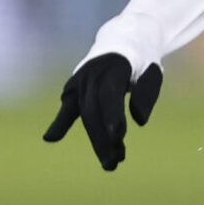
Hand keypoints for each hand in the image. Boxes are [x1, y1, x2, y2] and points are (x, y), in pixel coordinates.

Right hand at [42, 53, 164, 170]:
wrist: (121, 41)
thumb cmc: (141, 62)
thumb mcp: (152, 72)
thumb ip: (146, 94)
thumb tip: (139, 121)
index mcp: (115, 66)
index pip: (110, 94)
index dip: (113, 115)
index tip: (118, 137)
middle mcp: (93, 73)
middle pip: (95, 110)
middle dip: (104, 139)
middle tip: (114, 163)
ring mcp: (81, 81)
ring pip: (86, 114)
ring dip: (96, 140)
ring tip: (110, 163)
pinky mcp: (73, 89)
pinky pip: (68, 108)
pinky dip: (60, 122)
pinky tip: (51, 138)